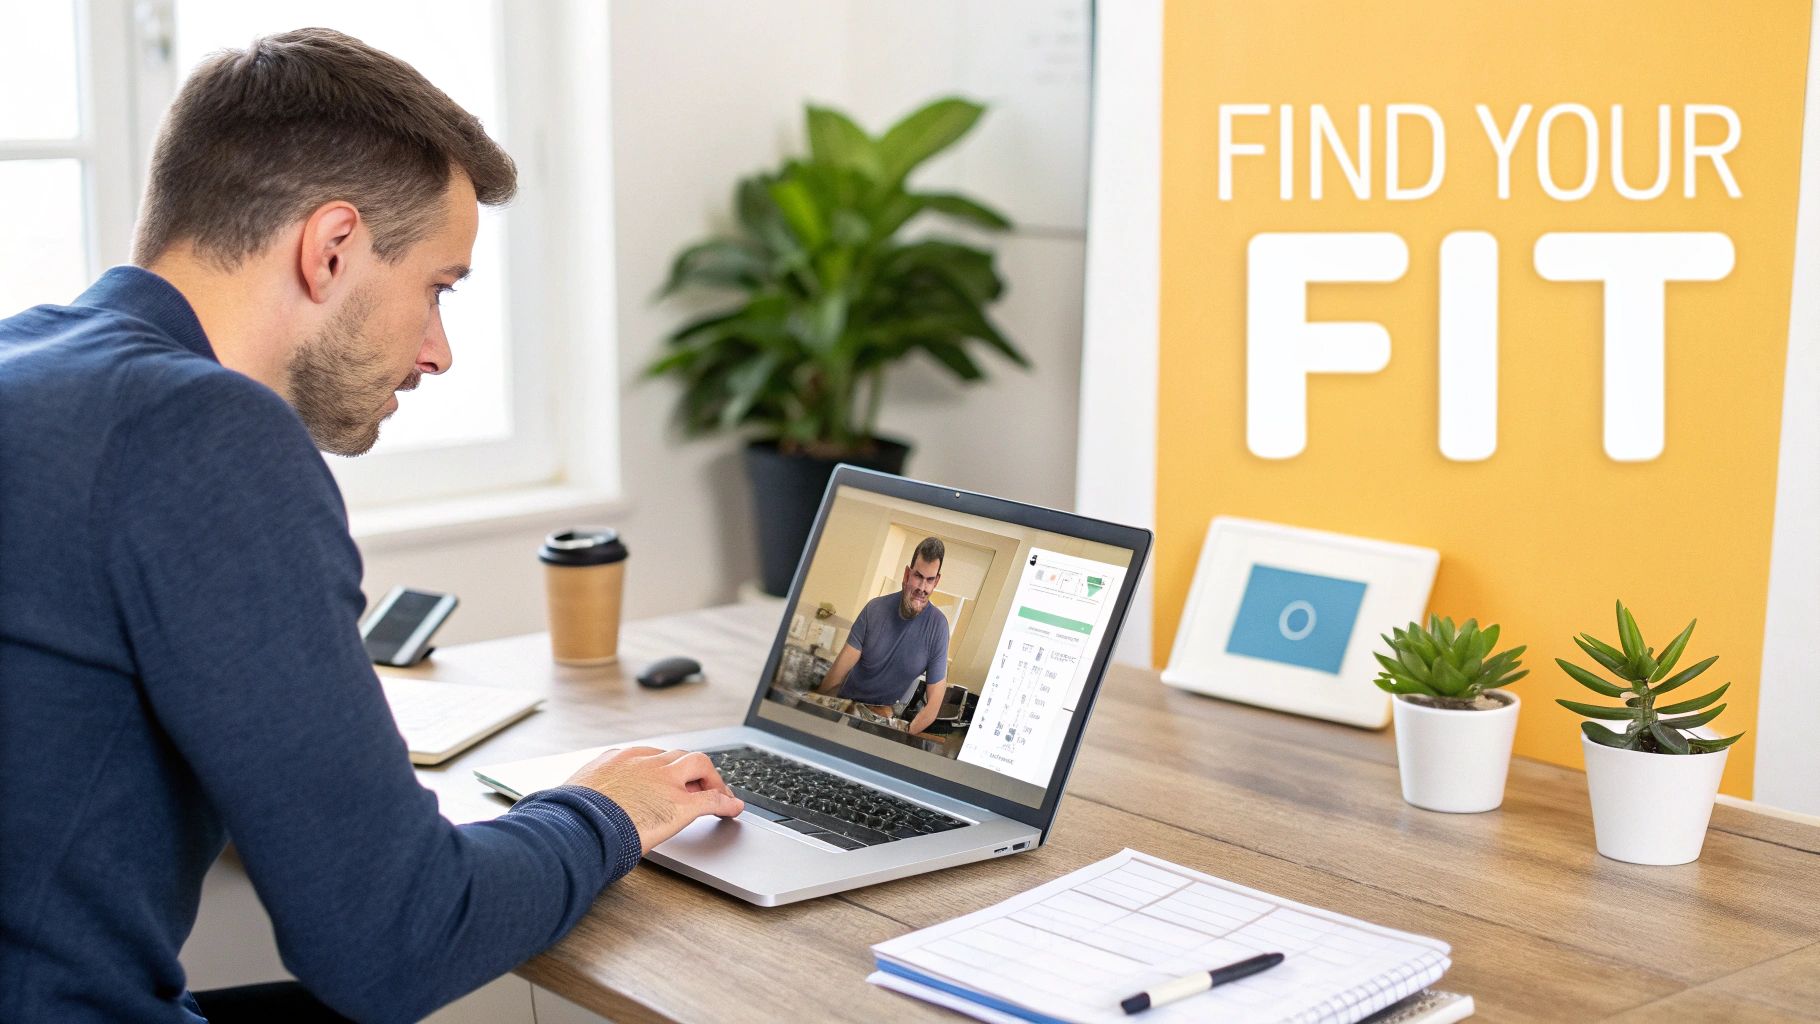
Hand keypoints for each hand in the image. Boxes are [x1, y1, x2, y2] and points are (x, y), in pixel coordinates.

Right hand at [564, 746, 743, 853]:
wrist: (577, 827)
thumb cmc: (569, 819)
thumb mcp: (575, 797)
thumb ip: (588, 798)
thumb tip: (580, 813)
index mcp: (616, 759)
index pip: (648, 756)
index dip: (663, 767)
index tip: (667, 776)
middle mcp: (644, 763)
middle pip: (678, 755)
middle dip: (691, 769)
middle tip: (699, 783)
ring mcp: (665, 781)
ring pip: (699, 765)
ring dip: (711, 779)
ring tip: (719, 792)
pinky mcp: (681, 805)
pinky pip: (712, 799)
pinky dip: (725, 803)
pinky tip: (733, 809)